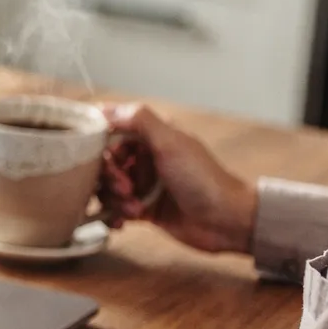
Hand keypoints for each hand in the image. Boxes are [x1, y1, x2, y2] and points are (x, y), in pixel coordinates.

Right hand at [99, 104, 258, 254]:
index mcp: (152, 136)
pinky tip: (124, 221)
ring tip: (133, 208)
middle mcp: (145, 157)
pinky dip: (115, 215)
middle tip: (126, 188)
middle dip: (109, 177)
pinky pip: (116, 209)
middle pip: (106, 162)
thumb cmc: (201, 178)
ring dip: (114, 198)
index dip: (101, 146)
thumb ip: (138, 120)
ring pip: (108, 187)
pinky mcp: (144, 209)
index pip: (111, 133)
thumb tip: (102, 108)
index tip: (106, 160)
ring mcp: (144, 184)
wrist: (226, 220)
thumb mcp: (170, 142)